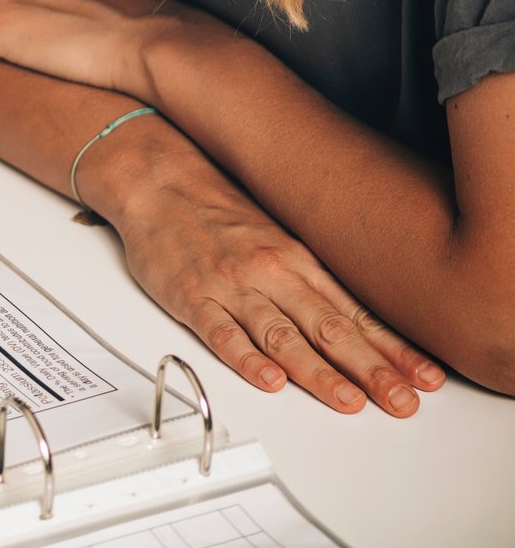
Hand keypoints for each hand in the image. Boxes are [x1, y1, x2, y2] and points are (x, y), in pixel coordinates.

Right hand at [99, 141, 445, 416]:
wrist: (158, 180)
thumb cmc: (217, 211)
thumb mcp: (278, 237)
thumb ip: (314, 281)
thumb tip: (362, 324)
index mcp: (298, 261)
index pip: (356, 314)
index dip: (393, 350)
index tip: (424, 378)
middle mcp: (271, 273)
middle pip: (329, 328)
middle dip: (371, 369)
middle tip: (401, 401)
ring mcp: (231, 286)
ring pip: (281, 335)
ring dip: (318, 371)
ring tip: (348, 400)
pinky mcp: (189, 296)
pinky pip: (220, 332)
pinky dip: (246, 358)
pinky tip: (268, 379)